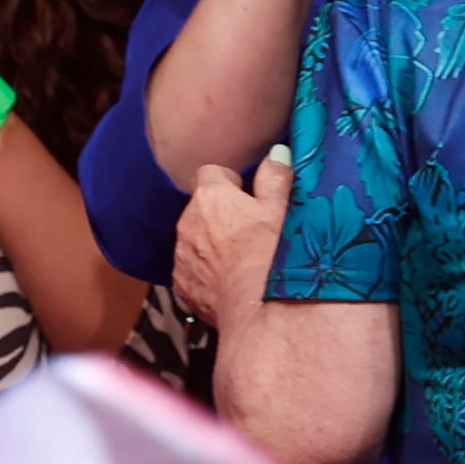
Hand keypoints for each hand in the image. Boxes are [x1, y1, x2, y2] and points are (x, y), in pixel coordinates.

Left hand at [173, 151, 293, 328]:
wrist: (259, 310)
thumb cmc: (273, 255)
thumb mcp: (282, 210)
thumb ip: (276, 177)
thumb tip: (276, 154)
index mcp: (210, 197)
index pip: (211, 173)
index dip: (231, 183)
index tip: (248, 197)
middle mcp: (187, 223)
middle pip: (201, 209)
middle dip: (221, 216)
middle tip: (251, 231)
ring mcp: (181, 256)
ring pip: (195, 241)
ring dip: (212, 245)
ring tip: (243, 260)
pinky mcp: (182, 286)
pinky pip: (192, 271)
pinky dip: (207, 274)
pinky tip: (232, 282)